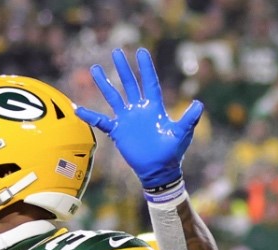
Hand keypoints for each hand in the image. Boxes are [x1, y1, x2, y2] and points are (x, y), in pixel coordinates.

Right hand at [76, 47, 203, 189]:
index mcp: (154, 108)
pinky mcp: (118, 132)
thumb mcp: (182, 134)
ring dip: (105, 83)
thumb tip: (199, 104)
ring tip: (96, 68)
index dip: (146, 68)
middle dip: (123, 68)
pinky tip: (78, 109)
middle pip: (130, 84)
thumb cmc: (172, 152)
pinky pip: (101, 121)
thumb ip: (189, 119)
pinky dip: (90, 116)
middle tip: (117, 51)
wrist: (159, 171)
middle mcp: (139, 110)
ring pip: (114, 97)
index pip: (150, 83)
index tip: (141, 51)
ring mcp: (127, 119)